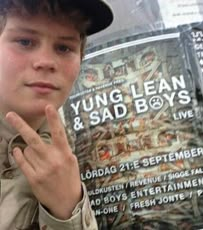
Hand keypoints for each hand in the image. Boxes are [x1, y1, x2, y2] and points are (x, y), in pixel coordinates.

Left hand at [6, 105, 81, 219]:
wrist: (67, 200)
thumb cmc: (70, 177)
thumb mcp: (71, 160)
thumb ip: (61, 149)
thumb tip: (48, 137)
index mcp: (65, 153)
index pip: (59, 133)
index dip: (54, 119)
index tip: (48, 107)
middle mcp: (53, 160)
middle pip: (34, 140)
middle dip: (21, 126)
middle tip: (10, 115)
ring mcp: (42, 170)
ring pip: (27, 150)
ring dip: (29, 149)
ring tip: (38, 157)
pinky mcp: (33, 178)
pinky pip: (21, 162)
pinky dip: (19, 155)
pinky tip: (19, 152)